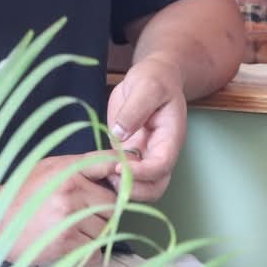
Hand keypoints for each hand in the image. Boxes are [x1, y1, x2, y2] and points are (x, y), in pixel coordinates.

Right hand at [0, 152, 119, 266]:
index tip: (127, 180)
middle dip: (104, 211)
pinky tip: (72, 244)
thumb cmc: (20, 194)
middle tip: (86, 214)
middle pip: (112, 204)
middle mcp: (72, 192)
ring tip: (73, 229)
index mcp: (68, 171)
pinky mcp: (66, 244)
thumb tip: (113, 170)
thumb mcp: (48, 168)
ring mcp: (69, 219)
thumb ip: (79, 168)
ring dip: (96, 232)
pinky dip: (90, 251)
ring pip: (105, 228)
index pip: (109, 165)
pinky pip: (95, 250)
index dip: (123, 174)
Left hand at [105, 56, 186, 200]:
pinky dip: (111, 177)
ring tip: (101, 171)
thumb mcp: (147, 87)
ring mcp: (145, 155)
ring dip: (122, 187)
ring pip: (141, 188)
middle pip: (155, 187)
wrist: (153, 77)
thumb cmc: (154, 79)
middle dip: (134, 189)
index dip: (142, 173)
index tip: (119, 166)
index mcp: (170, 138)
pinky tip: (96, 166)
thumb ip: (135, 110)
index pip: (162, 166)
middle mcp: (160, 152)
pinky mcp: (129, 154)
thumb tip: (119, 133)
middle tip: (109, 175)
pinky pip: (124, 176)